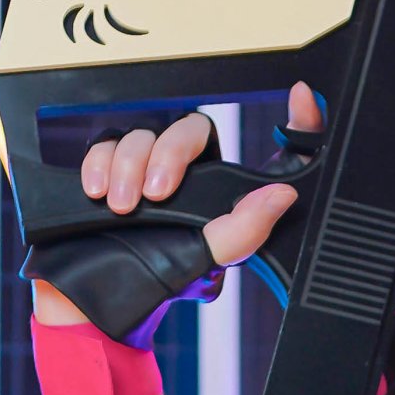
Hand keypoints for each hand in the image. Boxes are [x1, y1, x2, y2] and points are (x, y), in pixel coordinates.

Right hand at [76, 86, 321, 266]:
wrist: (92, 297)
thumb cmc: (153, 281)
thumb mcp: (206, 261)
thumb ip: (244, 230)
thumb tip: (281, 195)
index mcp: (225, 193)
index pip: (266, 153)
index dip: (295, 122)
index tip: (302, 97)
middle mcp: (191, 174)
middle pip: (190, 128)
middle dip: (169, 154)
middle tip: (157, 193)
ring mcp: (148, 166)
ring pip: (144, 132)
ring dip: (129, 165)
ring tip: (122, 206)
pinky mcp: (111, 165)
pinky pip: (106, 142)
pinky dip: (100, 163)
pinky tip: (98, 191)